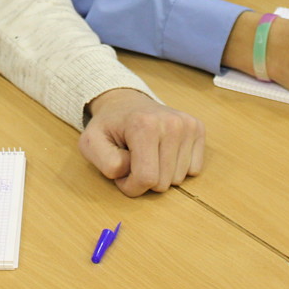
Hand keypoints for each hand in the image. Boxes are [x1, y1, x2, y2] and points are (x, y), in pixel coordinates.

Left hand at [79, 89, 204, 196]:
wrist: (126, 102)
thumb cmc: (109, 126)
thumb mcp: (91, 143)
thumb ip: (105, 163)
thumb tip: (131, 171)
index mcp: (144, 125)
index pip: (146, 179)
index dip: (130, 186)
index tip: (122, 173)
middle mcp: (171, 123)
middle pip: (163, 183)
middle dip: (145, 180)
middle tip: (134, 161)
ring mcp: (187, 125)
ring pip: (179, 179)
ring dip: (161, 174)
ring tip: (148, 155)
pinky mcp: (198, 129)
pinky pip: (194, 170)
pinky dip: (177, 168)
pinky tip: (163, 152)